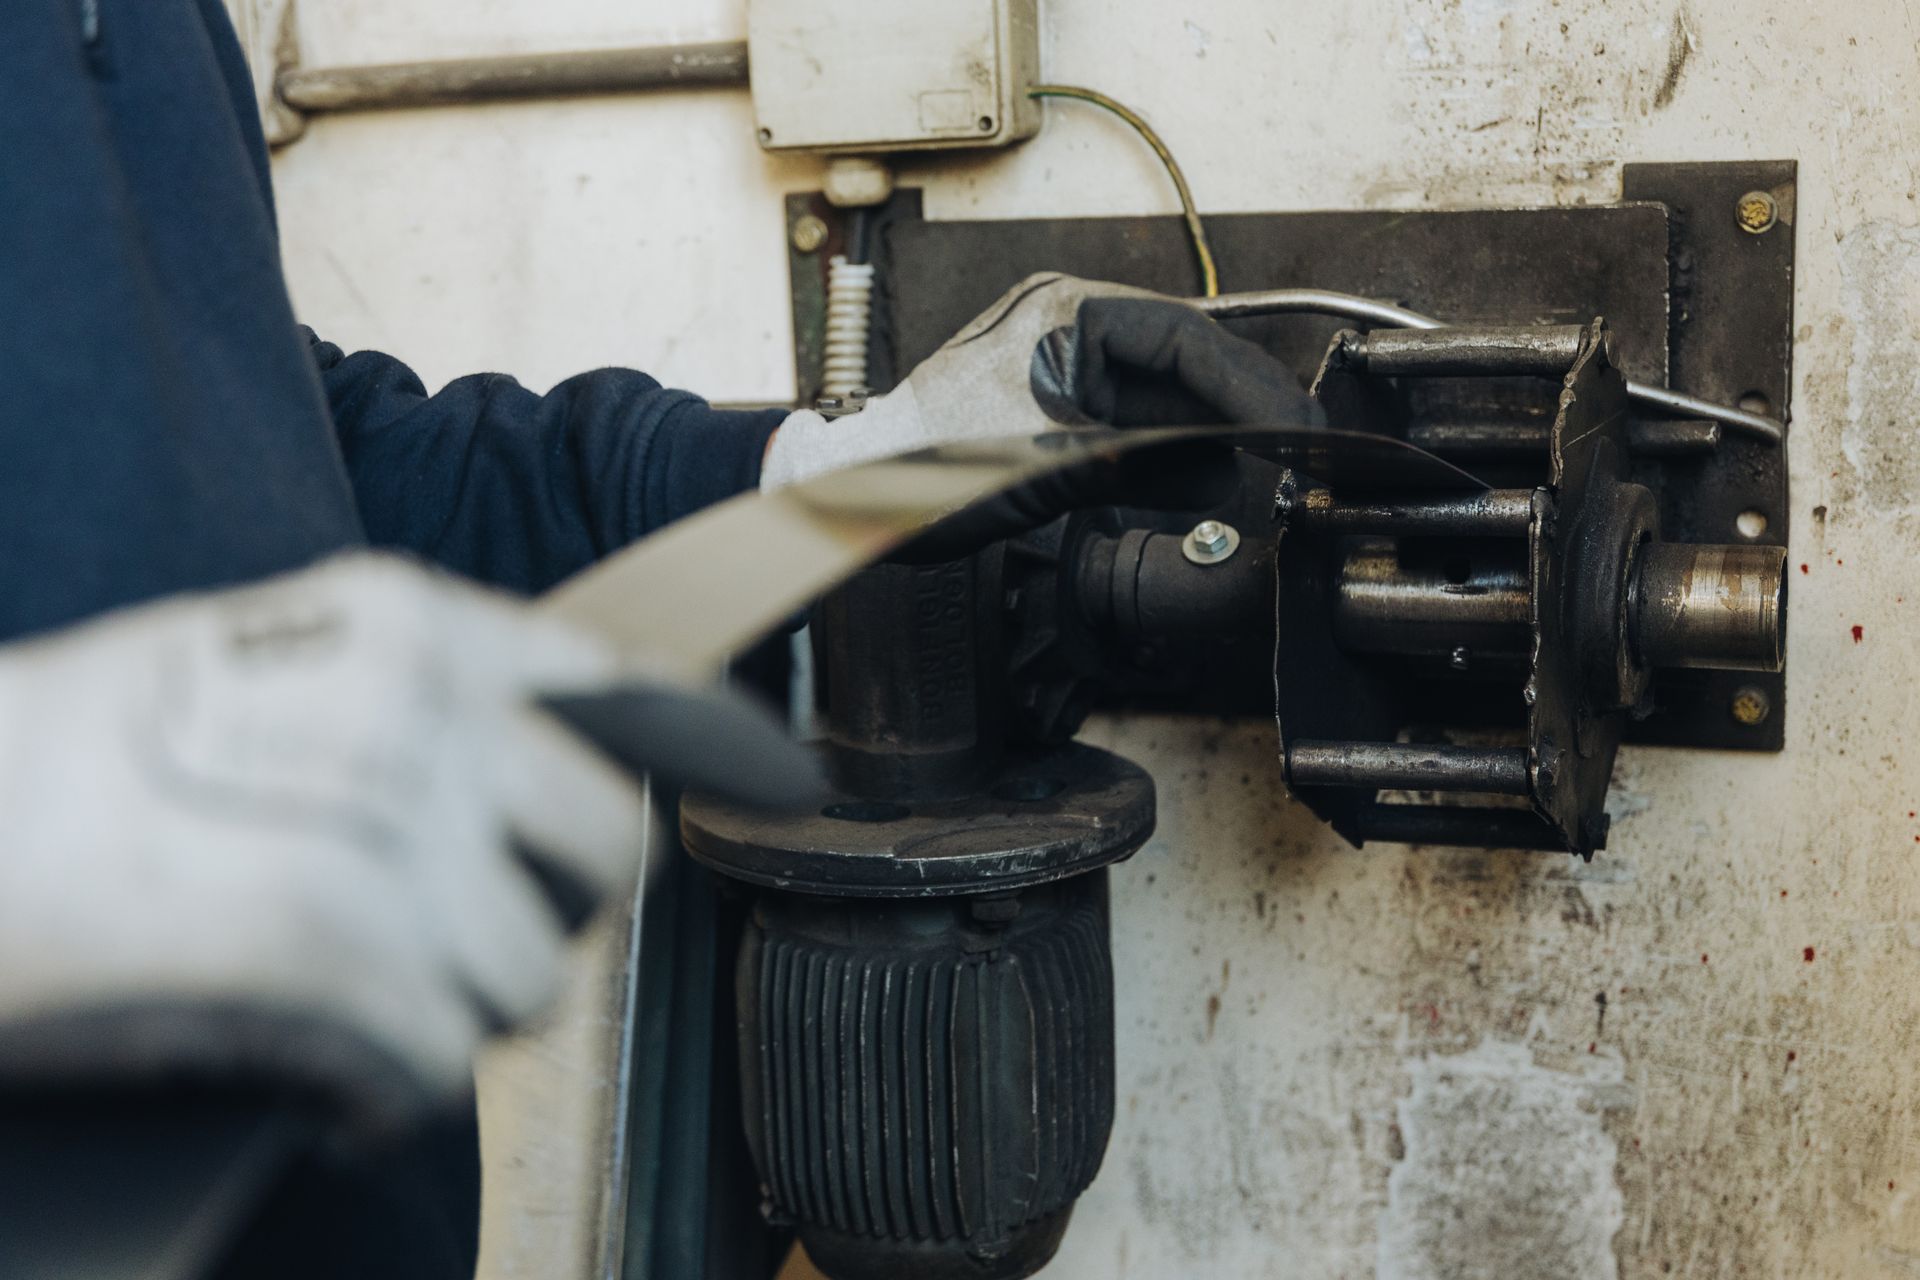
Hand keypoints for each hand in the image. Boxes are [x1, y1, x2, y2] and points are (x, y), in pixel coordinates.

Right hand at [0, 553, 814, 1123]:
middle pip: (605, 846)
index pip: (616, 688)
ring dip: (463, 1009)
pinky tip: (326, 1061)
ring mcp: (384, 829)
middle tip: (471, 936)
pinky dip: (390, 1085)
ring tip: (367, 994)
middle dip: (552, 910)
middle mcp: (419, 711)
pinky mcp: (334, 951)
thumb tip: (546, 765)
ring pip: (531, 974)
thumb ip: (415, 697)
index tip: (756, 778)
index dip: (688, 746)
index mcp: (408, 621)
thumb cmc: (77, 756)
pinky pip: (442, 1059)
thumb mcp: (265, 660)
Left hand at [760, 272, 1319, 489]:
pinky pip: (1133, 426)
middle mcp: (1066, 327)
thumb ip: (1143, 462)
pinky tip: (1204, 482)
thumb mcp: (1045, 465)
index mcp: (1062, 312)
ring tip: (1260, 472)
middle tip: (1294, 448)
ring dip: (1211, 436)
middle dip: (1239, 408)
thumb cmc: (914, 465)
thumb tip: (1220, 470)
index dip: (1247, 383)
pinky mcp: (1055, 409)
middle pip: (1183, 361)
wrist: (848, 496)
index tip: (1289, 423)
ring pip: (1163, 395)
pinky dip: (1170, 456)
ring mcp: (1061, 367)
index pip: (1184, 336)